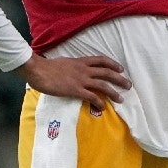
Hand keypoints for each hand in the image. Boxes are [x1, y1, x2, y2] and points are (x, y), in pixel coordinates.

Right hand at [17, 54, 131, 107]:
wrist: (38, 70)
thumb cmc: (47, 67)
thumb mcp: (64, 62)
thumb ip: (72, 66)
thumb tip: (75, 70)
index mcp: (80, 61)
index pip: (101, 60)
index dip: (113, 64)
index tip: (120, 69)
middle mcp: (84, 70)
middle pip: (106, 72)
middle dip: (119, 79)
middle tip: (128, 85)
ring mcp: (80, 80)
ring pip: (102, 85)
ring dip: (113, 92)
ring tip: (121, 99)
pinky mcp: (75, 90)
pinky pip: (91, 96)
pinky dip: (99, 102)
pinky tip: (103, 107)